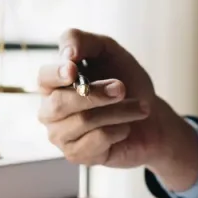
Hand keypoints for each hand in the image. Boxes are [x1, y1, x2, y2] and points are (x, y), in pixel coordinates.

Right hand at [36, 28, 197, 190]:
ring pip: (83, 122)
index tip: (74, 69)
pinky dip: (118, 130)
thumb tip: (66, 54)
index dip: (57, 74)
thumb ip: (83, 41)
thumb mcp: (109, 51)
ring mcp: (61, 136)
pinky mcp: (77, 155)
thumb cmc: (128, 82)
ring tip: (139, 108)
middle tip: (122, 88)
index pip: (44, 78)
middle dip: (96, 94)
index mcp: (53, 84)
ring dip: (118, 111)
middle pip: (59, 103)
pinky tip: (125, 128)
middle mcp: (50, 111)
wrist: (153, 118)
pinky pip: (95, 141)